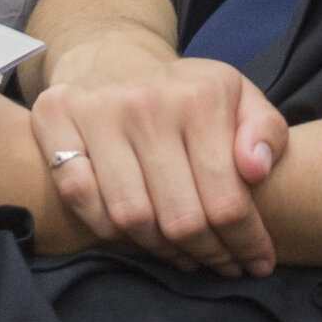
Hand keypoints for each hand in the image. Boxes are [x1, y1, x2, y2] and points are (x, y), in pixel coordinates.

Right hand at [30, 50, 289, 275]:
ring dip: (163, 251)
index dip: (246, 243)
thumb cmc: (186, 92)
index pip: (226, 199)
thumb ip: (266, 131)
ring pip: (131, 217)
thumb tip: (256, 169)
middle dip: (210, 254)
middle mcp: (147, 104)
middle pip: (180, 218)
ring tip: (186, 256)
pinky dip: (111, 229)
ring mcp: (96, 112)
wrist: (114, 57)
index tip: (257, 263)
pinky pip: (82, 199)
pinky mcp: (54, 120)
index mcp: (201, 97)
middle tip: (224, 265)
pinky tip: (139, 236)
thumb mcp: (240, 98)